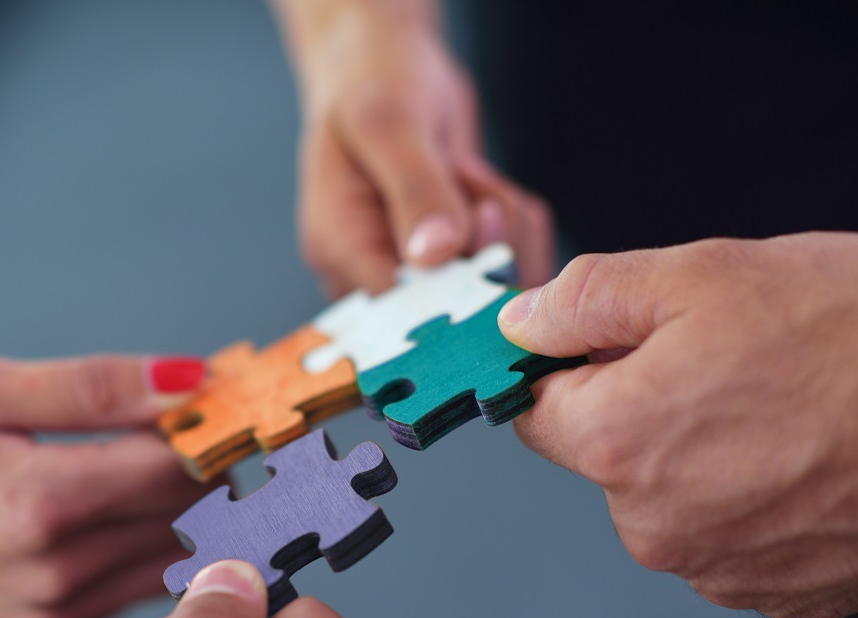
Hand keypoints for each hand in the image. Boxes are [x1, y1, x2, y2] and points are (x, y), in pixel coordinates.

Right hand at [272, 0, 552, 295]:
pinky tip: (479, 181)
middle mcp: (380, 272)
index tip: (475, 229)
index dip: (450, 293)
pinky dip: (516, 220)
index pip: (398, 315)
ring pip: (497, 284)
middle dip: (486, 244)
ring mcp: (423, 269)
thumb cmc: (369, 80)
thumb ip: (415, 188)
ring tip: (464, 170)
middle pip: (459, 307)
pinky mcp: (458, 257)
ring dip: (504, 224)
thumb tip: (437, 253)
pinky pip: (515, 261)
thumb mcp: (387, 121)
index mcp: (341, 250)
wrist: (387, 63)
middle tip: (466, 178)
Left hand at [498, 232, 857, 617]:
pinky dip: (758, 503)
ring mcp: (720, 570)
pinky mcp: (784, 595)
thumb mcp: (701, 275)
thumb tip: (519, 323)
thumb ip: (588, 298)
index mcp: (615, 442)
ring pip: (673, 501)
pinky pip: (736, 540)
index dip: (568, 372)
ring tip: (783, 409)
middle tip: (728, 365)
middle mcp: (653, 524)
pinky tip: (811, 459)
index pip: (535, 412)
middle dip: (646, 410)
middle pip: (608, 458)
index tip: (605, 351)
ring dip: (706, 458)